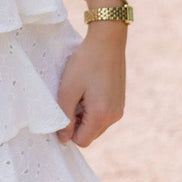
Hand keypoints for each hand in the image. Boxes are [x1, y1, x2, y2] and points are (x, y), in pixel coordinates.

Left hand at [55, 29, 126, 148]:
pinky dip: (93, 108)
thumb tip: (64, 139)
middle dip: (76, 123)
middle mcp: (114, 116)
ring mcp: (119, 108)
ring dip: (84, 115)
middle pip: (90, 134)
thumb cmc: (85, 63)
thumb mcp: (68, 89)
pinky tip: (89, 89)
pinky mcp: (120, 100)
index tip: (62, 110)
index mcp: (102, 115)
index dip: (68, 131)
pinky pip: (103, 114)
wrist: (107, 40)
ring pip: (96, 125)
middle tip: (70, 99)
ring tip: (80, 92)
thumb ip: (65, 117)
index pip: (82, 141)